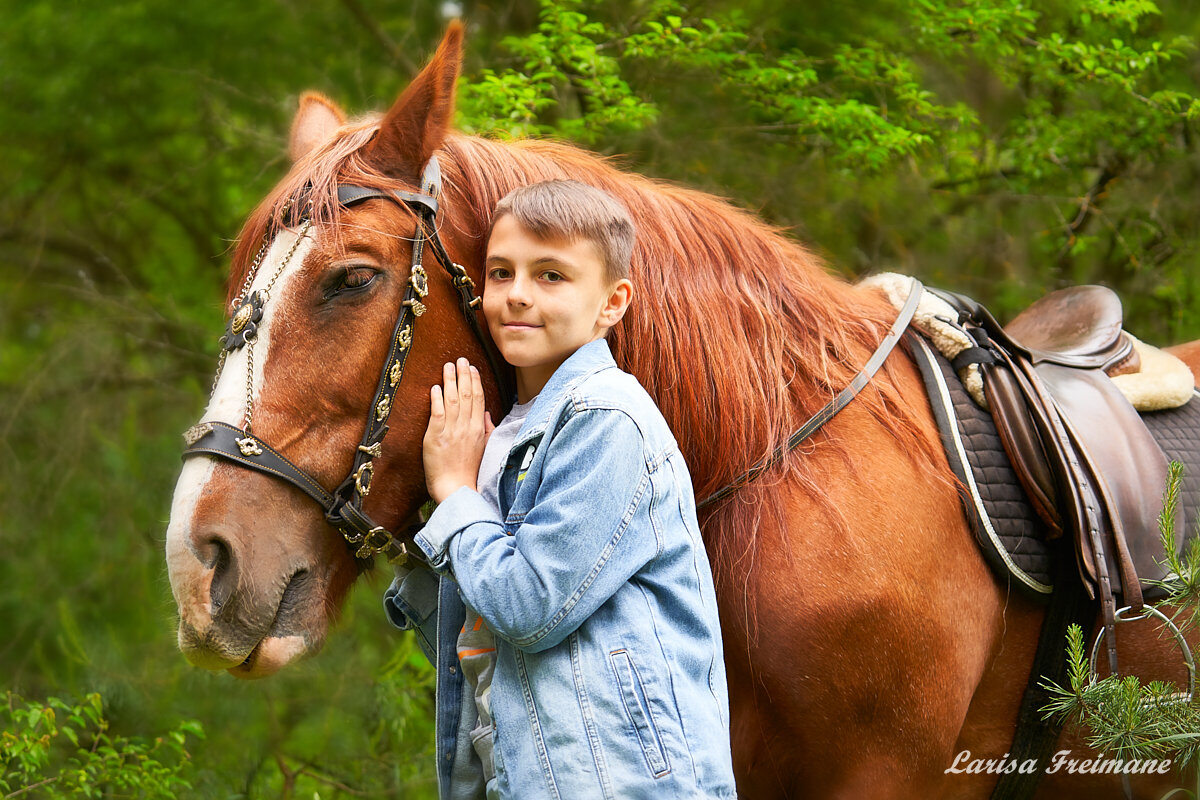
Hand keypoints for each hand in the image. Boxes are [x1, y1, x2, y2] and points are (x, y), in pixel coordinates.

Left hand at [423, 358, 494, 503]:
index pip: (478, 399)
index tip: (472, 368)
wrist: (457, 489)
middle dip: (464, 375)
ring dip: (450, 381)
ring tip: (448, 366)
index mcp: (479, 429)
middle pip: (467, 394)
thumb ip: (486, 430)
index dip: (475, 381)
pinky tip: (436, 387)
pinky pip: (438, 413)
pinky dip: (437, 398)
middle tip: (460, 359)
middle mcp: (467, 427)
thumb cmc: (470, 472)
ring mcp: (452, 431)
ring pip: (453, 400)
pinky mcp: (436, 437)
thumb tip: (486, 414)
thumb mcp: (485, 449)